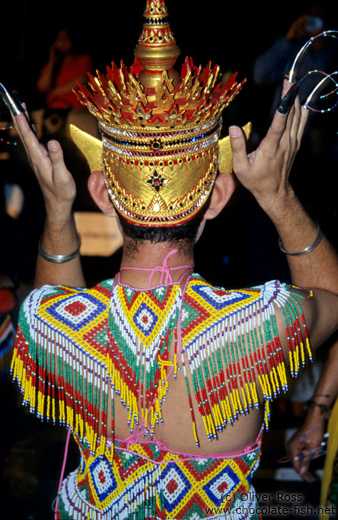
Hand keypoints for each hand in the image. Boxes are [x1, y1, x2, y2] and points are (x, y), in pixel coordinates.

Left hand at [12, 106, 75, 222]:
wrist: (58, 203)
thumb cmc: (62, 191)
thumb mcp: (62, 175)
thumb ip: (57, 158)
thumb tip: (52, 141)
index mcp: (39, 158)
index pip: (28, 135)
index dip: (22, 120)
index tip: (17, 106)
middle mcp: (34, 156)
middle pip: (23, 133)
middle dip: (18, 116)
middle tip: (13, 100)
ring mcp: (36, 158)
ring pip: (26, 136)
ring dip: (23, 121)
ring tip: (20, 107)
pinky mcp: (40, 160)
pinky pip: (32, 140)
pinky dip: (29, 129)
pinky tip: (30, 125)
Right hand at [229, 80, 307, 210]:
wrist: (274, 192)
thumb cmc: (255, 181)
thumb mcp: (241, 168)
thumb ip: (237, 147)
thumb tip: (233, 128)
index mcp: (271, 148)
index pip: (279, 124)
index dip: (283, 107)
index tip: (286, 91)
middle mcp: (284, 144)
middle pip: (291, 116)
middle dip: (290, 97)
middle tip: (289, 79)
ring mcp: (292, 144)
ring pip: (298, 119)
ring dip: (296, 101)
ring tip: (294, 86)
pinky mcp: (295, 145)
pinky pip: (301, 125)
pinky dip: (302, 112)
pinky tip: (301, 103)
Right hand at [287, 417, 326, 481]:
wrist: (315, 419)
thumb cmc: (314, 433)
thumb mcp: (312, 449)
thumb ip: (306, 461)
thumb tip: (301, 472)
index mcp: (292, 448)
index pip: (295, 464)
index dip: (302, 473)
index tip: (310, 480)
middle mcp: (291, 445)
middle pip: (296, 461)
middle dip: (304, 468)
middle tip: (311, 477)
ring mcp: (295, 442)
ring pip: (299, 456)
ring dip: (306, 461)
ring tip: (314, 461)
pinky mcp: (299, 440)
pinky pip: (301, 451)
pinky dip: (307, 455)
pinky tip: (312, 455)